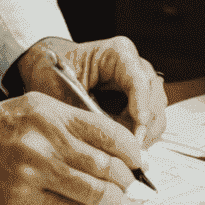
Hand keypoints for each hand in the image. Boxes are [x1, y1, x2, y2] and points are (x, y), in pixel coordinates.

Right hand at [0, 93, 149, 204]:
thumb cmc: (4, 123)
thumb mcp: (41, 107)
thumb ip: (77, 123)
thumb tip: (119, 148)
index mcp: (52, 115)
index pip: (108, 134)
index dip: (132, 151)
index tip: (141, 160)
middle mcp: (43, 144)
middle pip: (103, 166)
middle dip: (127, 179)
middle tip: (135, 184)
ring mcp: (30, 175)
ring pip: (89, 193)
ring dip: (112, 199)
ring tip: (120, 199)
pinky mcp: (19, 202)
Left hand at [18, 35, 167, 147]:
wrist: (48, 68)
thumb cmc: (53, 72)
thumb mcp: (61, 91)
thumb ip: (82, 111)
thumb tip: (100, 137)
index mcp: (119, 53)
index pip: (139, 79)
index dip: (141, 104)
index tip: (139, 126)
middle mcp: (135, 67)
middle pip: (154, 98)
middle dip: (144, 126)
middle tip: (129, 150)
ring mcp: (140, 85)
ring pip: (156, 113)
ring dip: (143, 135)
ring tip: (121, 151)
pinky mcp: (138, 102)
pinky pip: (149, 123)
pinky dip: (139, 138)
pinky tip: (121, 148)